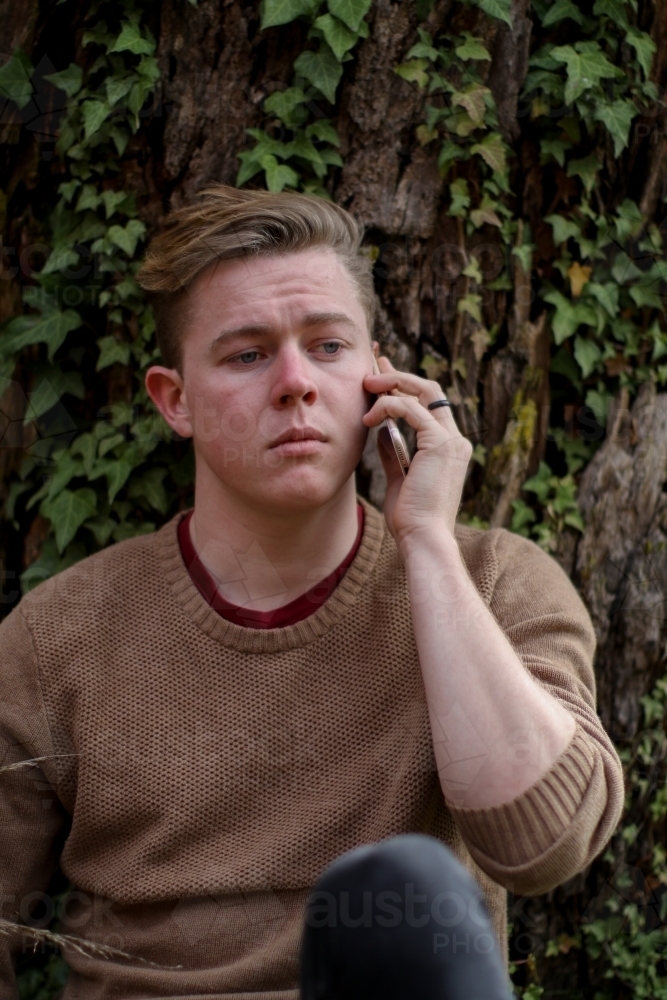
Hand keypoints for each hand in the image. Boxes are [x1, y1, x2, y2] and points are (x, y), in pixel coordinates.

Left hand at [362, 356, 471, 553]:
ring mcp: (450, 441)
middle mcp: (454, 440)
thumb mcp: (397, 478)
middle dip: (399, 375)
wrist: (422, 537)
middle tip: (371, 369)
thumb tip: (381, 432)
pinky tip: (369, 418)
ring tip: (365, 386)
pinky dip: (388, 406)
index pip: (429, 405)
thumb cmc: (411, 517)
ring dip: (391, 384)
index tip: (380, 374)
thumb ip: (393, 453)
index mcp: (448, 448)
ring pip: (422, 391)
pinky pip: (411, 410)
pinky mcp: (439, 444)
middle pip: (429, 390)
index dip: (404, 385)